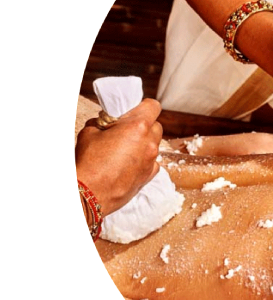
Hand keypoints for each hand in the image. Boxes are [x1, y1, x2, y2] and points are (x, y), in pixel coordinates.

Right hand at [75, 99, 163, 215]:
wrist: (90, 192)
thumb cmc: (89, 162)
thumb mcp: (89, 131)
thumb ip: (102, 123)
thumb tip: (106, 123)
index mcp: (138, 126)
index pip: (153, 106)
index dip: (144, 106)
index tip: (135, 111)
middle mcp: (150, 142)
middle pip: (156, 125)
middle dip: (144, 126)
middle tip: (126, 131)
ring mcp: (152, 159)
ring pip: (155, 144)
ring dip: (144, 143)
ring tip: (125, 149)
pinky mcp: (150, 175)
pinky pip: (152, 162)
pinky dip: (143, 160)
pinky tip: (128, 164)